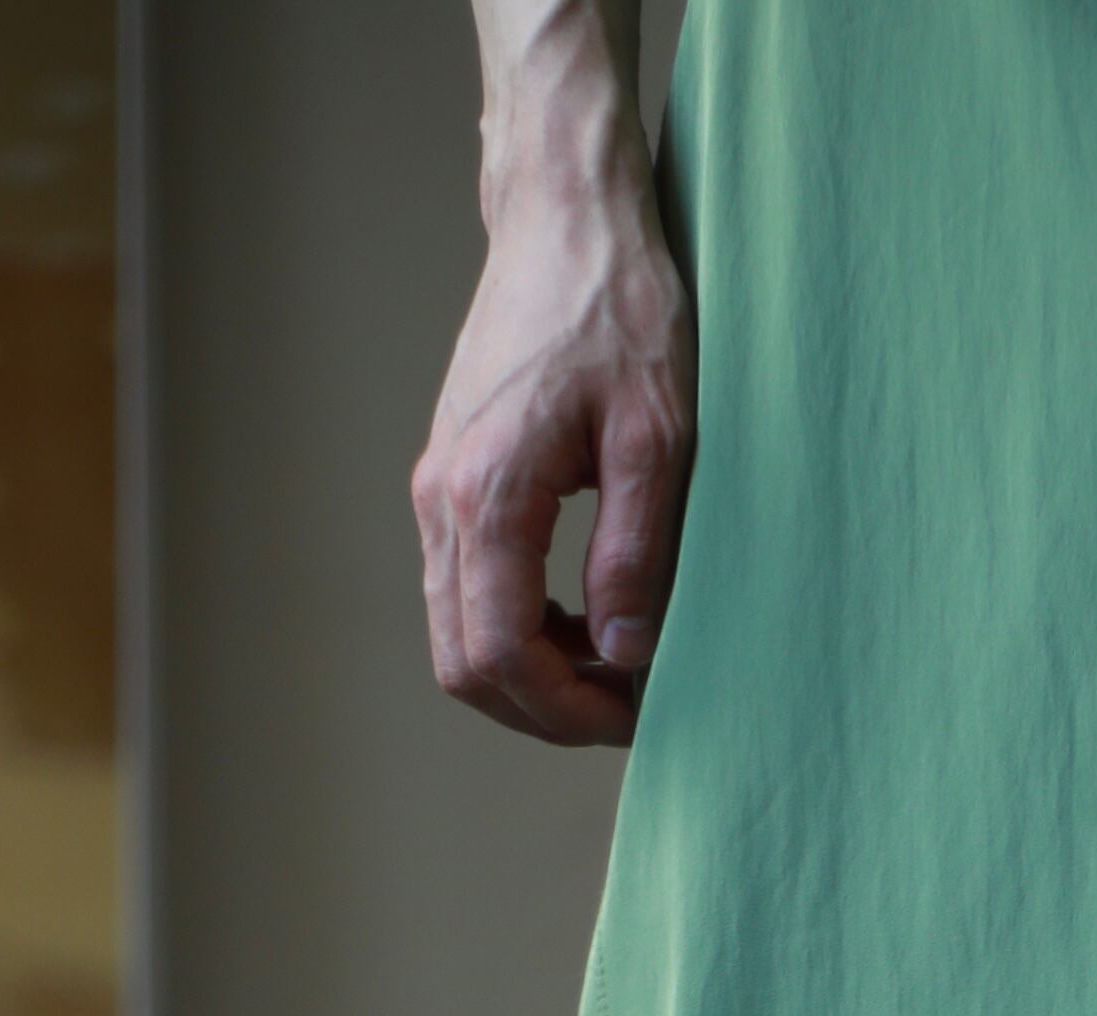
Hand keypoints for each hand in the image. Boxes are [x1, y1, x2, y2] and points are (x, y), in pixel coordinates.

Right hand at [412, 60, 692, 747]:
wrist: (567, 220)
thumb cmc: (620, 310)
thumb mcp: (658, 438)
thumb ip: (636, 554)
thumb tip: (626, 655)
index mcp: (487, 493)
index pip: (500, 655)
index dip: (567, 711)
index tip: (635, 713)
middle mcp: (442, 498)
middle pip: (465, 664)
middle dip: (545, 709)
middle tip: (628, 705)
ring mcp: (438, 489)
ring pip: (459, 636)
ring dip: (533, 675)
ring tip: (615, 666)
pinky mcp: (451, 479)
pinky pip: (467, 592)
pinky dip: (520, 632)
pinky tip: (585, 621)